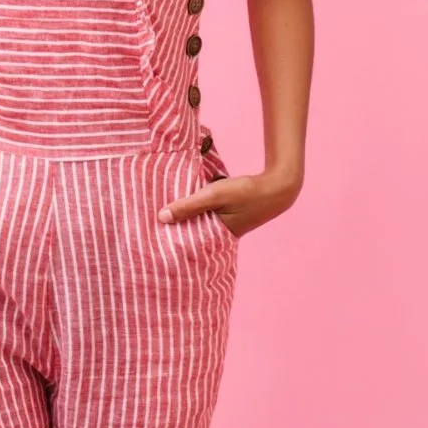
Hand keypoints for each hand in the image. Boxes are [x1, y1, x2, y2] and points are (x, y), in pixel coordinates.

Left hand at [157, 165, 301, 238]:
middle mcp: (221, 235)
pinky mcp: (228, 216)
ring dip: (185, 217)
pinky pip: (206, 214)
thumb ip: (189, 205)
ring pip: (198, 222)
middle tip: (149, 228)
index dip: (170, 238)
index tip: (150, 238)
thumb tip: (161, 217)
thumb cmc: (246, 191)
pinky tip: (182, 203)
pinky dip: (196, 210)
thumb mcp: (214, 195)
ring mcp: (225, 226)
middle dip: (175, 229)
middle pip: (192, 233)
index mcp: (218, 237)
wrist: (278, 186)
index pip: (187, 241)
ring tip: (160, 215)